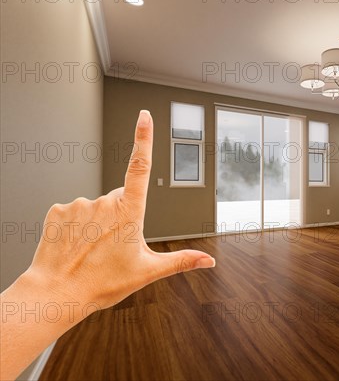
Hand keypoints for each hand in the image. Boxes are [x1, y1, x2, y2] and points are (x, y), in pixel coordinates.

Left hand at [24, 110, 214, 312]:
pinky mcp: (58, 209)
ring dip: (98, 222)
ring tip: (93, 249)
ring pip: (96, 206)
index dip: (143, 138)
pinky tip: (76, 244)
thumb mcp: (148, 271)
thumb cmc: (101, 283)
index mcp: (129, 212)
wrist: (56, 294)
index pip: (140, 166)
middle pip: (120, 198)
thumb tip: (208, 261)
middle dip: (121, 215)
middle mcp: (105, 202)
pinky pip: (73, 211)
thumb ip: (181, 261)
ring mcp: (80, 204)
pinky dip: (76, 225)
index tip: (144, 117)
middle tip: (114, 245)